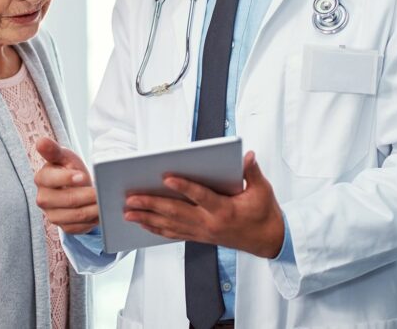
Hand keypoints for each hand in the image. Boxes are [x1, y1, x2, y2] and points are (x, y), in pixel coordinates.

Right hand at [34, 138, 99, 234]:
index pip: (52, 179)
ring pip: (76, 215)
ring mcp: (52, 215)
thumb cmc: (69, 169)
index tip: (83, 176)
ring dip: (93, 209)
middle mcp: (43, 199)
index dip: (68, 178)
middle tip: (102, 191)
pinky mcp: (64, 227)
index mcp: (41, 178)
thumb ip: (53, 150)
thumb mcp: (64, 156)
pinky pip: (80, 227)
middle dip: (87, 195)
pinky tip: (101, 212)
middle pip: (67, 199)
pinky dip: (92, 220)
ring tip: (105, 201)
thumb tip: (41, 141)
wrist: (75, 187)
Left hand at [123, 151, 284, 257]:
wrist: (268, 241)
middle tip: (131, 198)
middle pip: (176, 213)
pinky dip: (156, 228)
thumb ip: (252, 172)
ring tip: (128, 212)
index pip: (201, 196)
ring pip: (170, 225)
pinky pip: (173, 233)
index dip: (183, 187)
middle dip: (152, 204)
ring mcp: (202, 233)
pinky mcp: (199, 237)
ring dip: (147, 218)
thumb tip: (247, 156)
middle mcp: (210, 224)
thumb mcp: (262, 190)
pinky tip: (142, 223)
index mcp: (225, 210)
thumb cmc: (264, 213)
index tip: (166, 177)